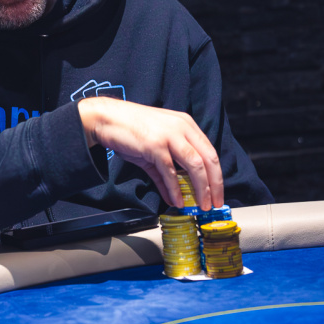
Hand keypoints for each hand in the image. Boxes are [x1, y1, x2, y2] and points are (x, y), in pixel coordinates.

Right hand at [77, 98, 221, 210]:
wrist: (106, 118)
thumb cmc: (130, 130)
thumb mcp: (154, 149)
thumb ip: (166, 172)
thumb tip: (175, 196)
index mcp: (186, 125)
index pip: (210, 152)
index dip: (217, 175)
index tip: (217, 193)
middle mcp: (182, 128)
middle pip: (208, 160)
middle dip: (215, 185)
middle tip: (215, 203)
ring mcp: (169, 136)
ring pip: (195, 166)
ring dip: (201, 189)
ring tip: (201, 205)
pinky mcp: (155, 145)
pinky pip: (170, 172)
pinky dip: (175, 189)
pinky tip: (177, 201)